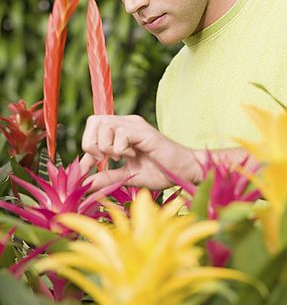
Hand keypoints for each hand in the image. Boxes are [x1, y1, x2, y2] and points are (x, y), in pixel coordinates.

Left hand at [80, 114, 198, 190]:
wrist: (184, 171)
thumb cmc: (161, 172)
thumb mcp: (128, 176)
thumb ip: (108, 178)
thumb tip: (87, 184)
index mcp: (122, 131)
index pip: (93, 127)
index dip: (85, 148)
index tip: (86, 169)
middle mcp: (128, 123)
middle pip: (94, 120)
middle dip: (91, 143)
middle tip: (102, 160)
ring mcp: (136, 126)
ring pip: (104, 124)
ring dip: (106, 146)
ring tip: (120, 157)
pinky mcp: (145, 132)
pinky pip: (121, 133)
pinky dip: (120, 148)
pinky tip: (133, 155)